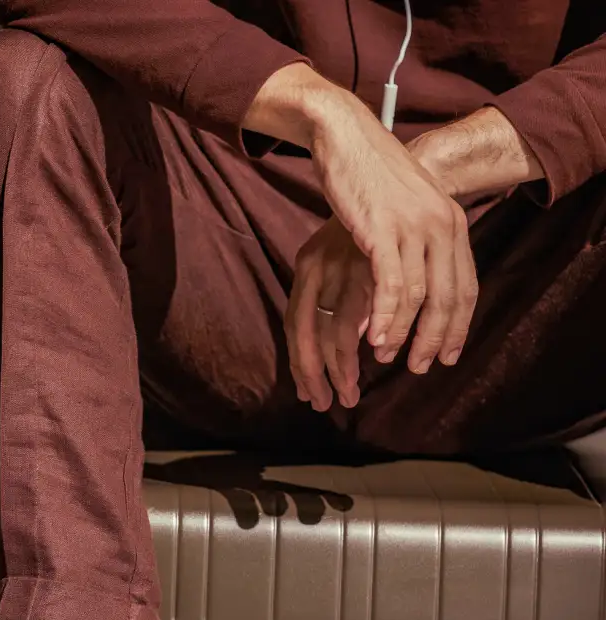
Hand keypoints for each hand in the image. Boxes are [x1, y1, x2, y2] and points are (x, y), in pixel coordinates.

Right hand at [247, 65, 479, 372]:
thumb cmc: (369, 177)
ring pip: (421, 296)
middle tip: (418, 368)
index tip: (446, 356)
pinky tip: (375, 339)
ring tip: (390, 359)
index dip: (458, 327)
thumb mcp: (405, 211)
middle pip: (448, 296)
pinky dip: (386, 317)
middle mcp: (443, 226)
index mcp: (452, 223)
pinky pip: (392, 285)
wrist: (348, 138)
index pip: (466, 286)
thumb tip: (413, 287)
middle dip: (435, 339)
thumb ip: (416, 246)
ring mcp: (415, 227)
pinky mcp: (384, 230)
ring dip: (406, 334)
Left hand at [287, 218, 373, 409]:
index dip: (304, 367)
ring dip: (346, 366)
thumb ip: (344, 293)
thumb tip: (357, 335)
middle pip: (307, 337)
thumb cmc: (366, 208)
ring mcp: (342, 260)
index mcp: (305, 267)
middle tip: (333, 402)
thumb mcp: (342, 252)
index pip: (295, 330)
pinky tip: (383, 348)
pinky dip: (378, 330)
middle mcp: (315, 266)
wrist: (378, 156)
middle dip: (320, 376)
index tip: (314, 395)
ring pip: (335, 329)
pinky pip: (374, 301)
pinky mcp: (375, 250)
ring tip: (358, 389)